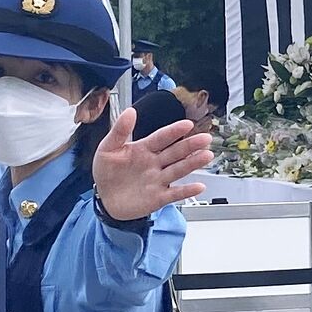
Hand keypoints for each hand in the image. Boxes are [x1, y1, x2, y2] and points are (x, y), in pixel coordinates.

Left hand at [92, 107, 212, 220]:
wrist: (105, 199)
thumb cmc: (107, 173)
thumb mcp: (107, 149)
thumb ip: (119, 131)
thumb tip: (130, 112)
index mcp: (144, 149)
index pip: (162, 137)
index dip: (174, 131)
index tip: (187, 124)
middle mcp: (155, 163)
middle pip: (176, 152)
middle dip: (191, 145)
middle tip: (205, 138)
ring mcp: (158, 180)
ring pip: (179, 170)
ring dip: (193, 163)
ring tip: (206, 156)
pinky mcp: (158, 197)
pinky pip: (175, 194)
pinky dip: (187, 191)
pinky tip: (198, 187)